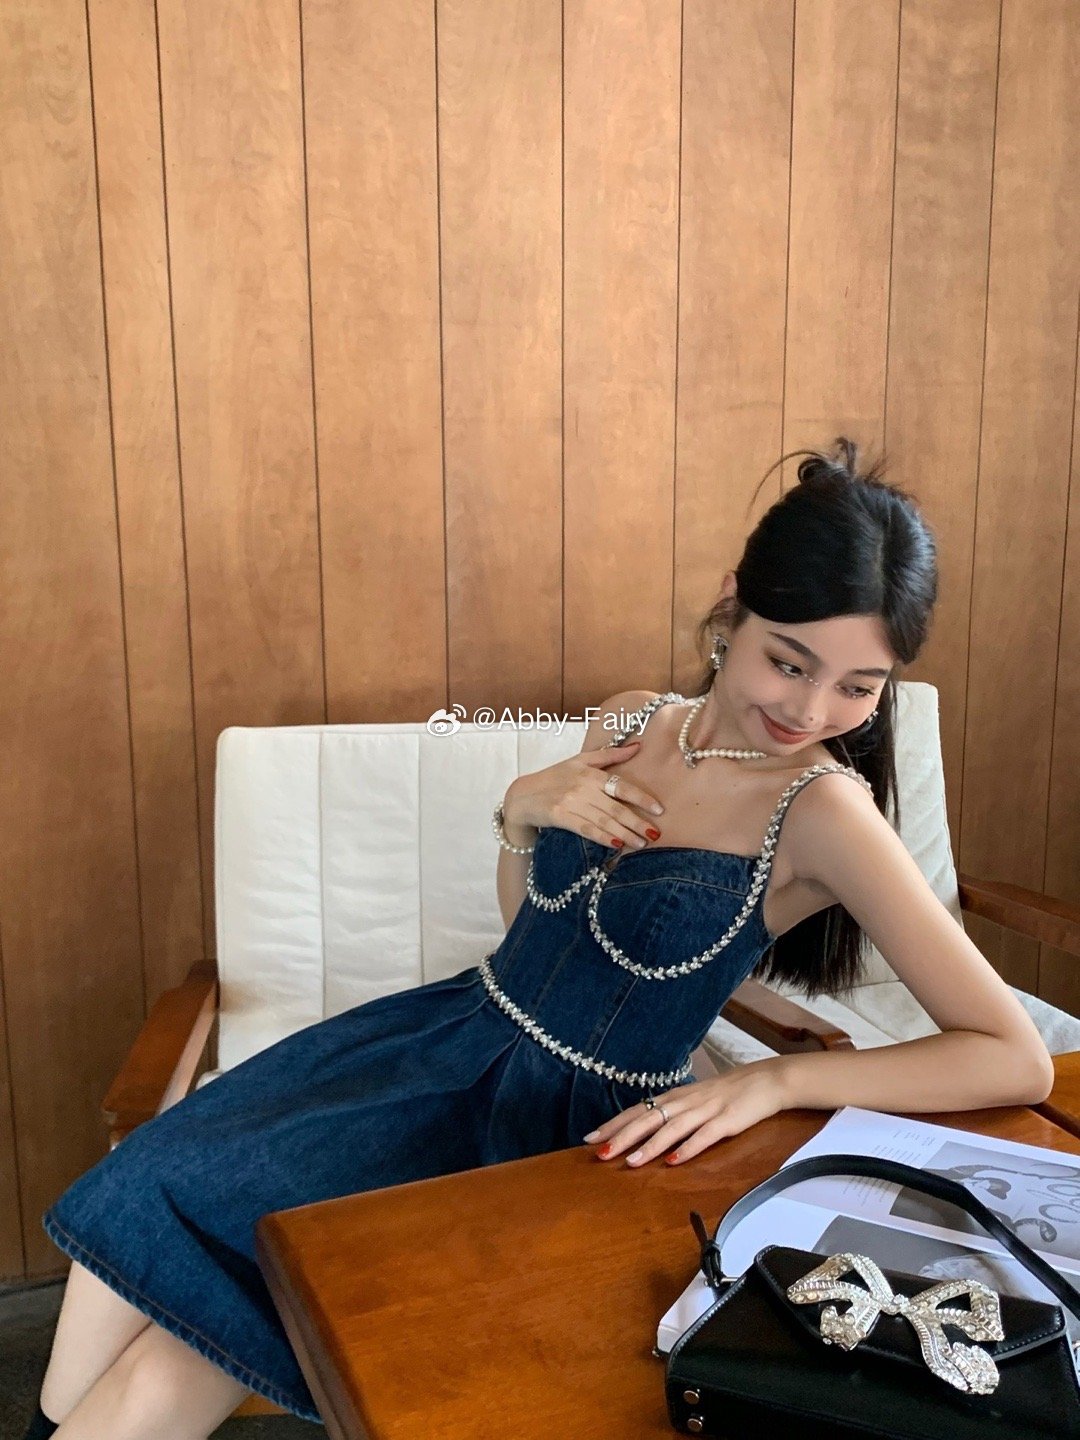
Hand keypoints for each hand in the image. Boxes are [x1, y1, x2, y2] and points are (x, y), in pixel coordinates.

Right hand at [504, 740, 664, 851]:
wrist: (522, 795)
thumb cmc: (555, 777)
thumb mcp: (580, 760)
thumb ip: (610, 755)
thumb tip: (637, 746)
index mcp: (590, 773)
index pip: (622, 786)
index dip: (642, 798)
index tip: (659, 810)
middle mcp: (582, 787)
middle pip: (616, 807)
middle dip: (637, 822)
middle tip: (655, 834)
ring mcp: (570, 802)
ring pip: (604, 821)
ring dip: (625, 834)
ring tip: (641, 843)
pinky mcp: (560, 816)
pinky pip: (586, 829)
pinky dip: (602, 837)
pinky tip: (616, 844)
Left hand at [582, 1061, 787, 1166]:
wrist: (766, 1081)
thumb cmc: (728, 1093)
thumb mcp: (695, 1100)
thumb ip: (673, 1113)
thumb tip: (645, 1129)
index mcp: (675, 1097)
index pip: (637, 1110)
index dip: (614, 1124)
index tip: (590, 1138)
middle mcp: (685, 1101)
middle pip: (648, 1119)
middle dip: (622, 1136)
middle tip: (600, 1152)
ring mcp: (706, 1110)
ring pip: (671, 1128)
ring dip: (649, 1146)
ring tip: (630, 1161)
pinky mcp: (727, 1121)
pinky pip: (704, 1136)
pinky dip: (687, 1148)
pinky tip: (673, 1161)